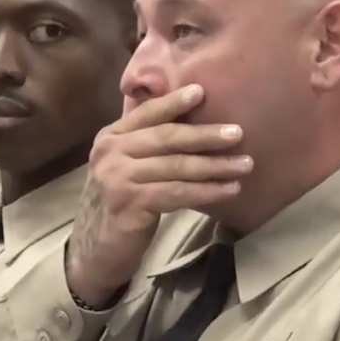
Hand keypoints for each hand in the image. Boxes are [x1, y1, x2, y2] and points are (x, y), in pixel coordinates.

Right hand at [66, 85, 251, 305]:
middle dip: (205, 134)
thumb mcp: (124, 167)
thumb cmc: (118, 204)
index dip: (173, 102)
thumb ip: (145, 146)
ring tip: (244, 164)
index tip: (202, 91)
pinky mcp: (130, 203)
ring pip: (176, 166)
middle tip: (238, 133)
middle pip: (166, 137)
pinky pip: (177, 193)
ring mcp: (117, 177)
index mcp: (110, 137)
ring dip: (215, 165)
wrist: (95, 249)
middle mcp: (110, 152)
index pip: (146, 113)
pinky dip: (207, 191)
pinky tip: (228, 190)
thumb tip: (190, 122)